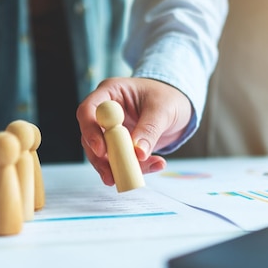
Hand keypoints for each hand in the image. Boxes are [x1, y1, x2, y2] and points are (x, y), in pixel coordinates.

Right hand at [76, 77, 191, 185]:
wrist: (179, 107)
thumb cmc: (168, 97)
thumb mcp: (163, 109)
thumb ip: (149, 129)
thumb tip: (138, 153)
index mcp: (111, 92)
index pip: (88, 110)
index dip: (90, 130)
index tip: (101, 150)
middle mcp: (105, 112)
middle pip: (90, 136)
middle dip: (100, 158)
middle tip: (112, 176)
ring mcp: (111, 130)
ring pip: (101, 154)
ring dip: (117, 168)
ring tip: (136, 176)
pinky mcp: (119, 145)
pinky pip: (119, 161)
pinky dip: (134, 168)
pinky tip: (154, 165)